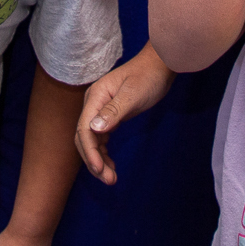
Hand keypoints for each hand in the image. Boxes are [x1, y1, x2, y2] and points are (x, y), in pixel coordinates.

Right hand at [76, 44, 174, 184]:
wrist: (160, 66)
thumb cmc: (148, 77)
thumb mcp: (133, 95)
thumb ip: (114, 111)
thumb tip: (93, 129)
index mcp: (96, 97)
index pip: (84, 129)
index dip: (90, 152)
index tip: (100, 170)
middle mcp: (94, 104)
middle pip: (85, 138)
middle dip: (93, 160)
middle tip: (109, 179)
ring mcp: (101, 110)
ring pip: (93, 141)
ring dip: (99, 160)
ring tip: (111, 179)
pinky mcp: (111, 115)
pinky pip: (101, 138)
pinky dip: (104, 153)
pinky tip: (111, 165)